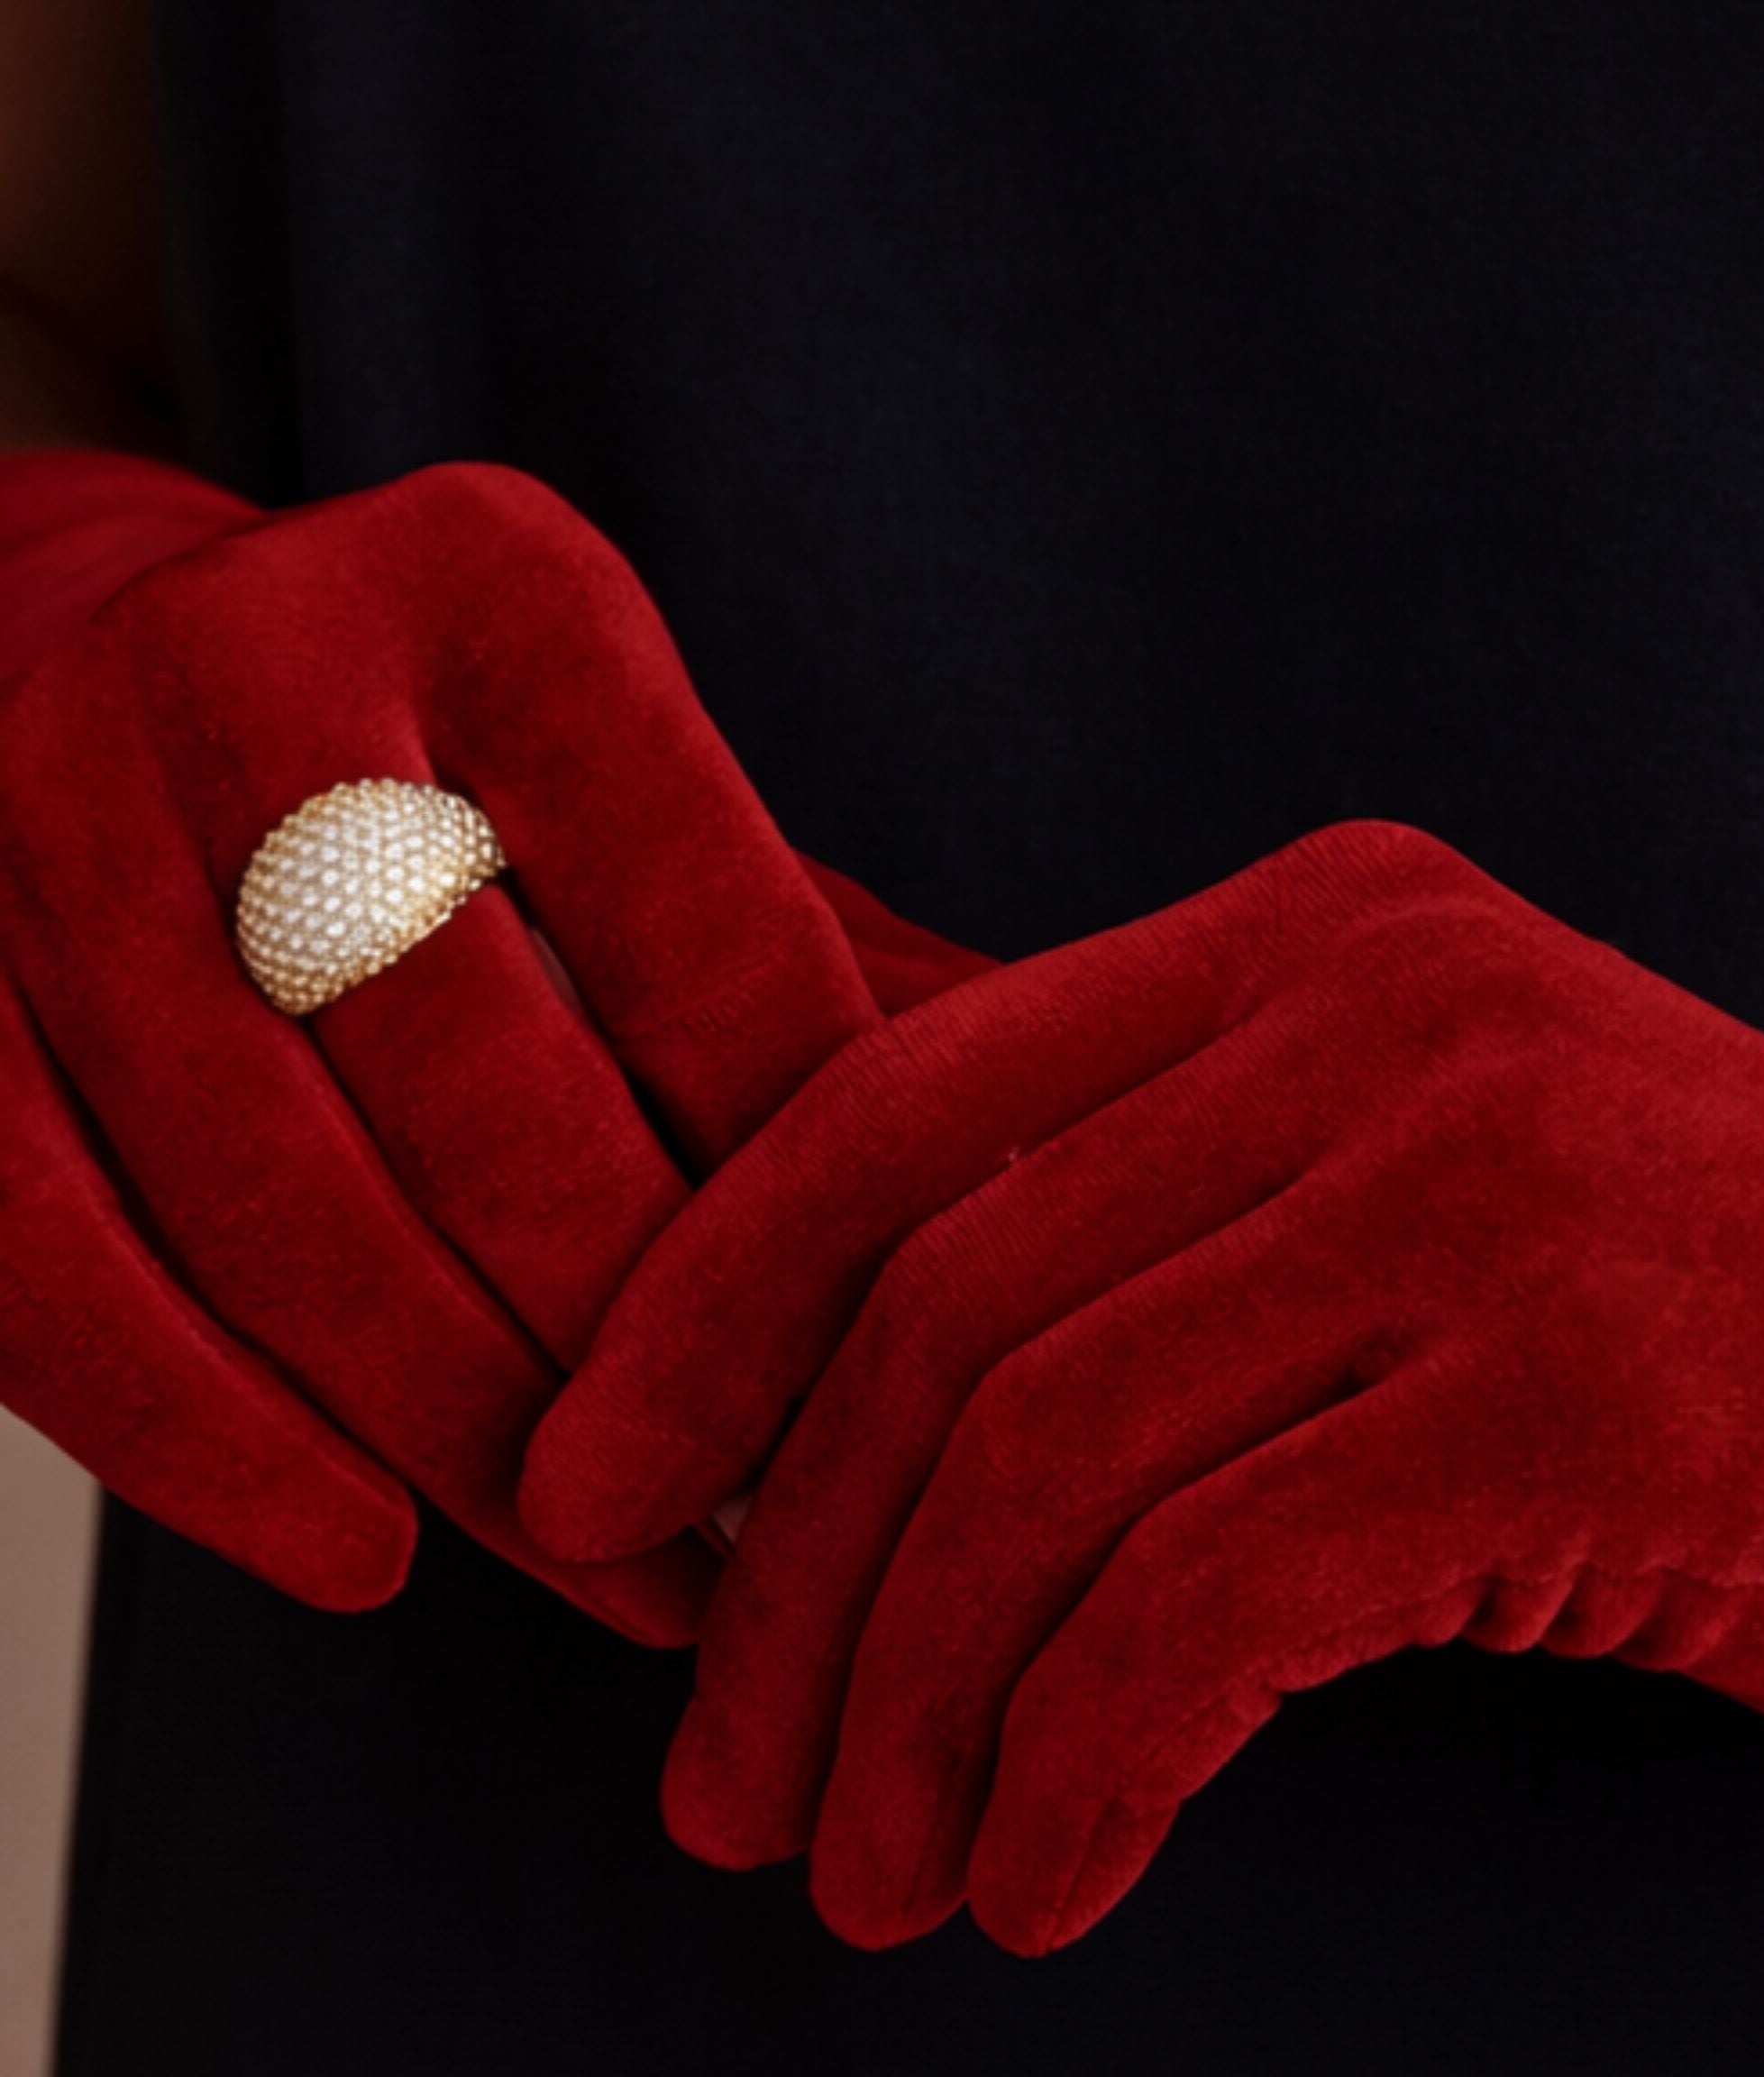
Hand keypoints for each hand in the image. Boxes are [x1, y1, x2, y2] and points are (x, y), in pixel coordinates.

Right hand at [0, 456, 979, 1636]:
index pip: (704, 919)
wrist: (76, 648)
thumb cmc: (450, 780)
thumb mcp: (648, 801)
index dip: (811, 1168)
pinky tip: (365, 1556)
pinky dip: (205, 1442)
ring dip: (460, 1426)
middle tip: (763, 1505)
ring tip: (621, 1571)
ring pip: (271, 1198)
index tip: (902, 1345)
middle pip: (482, 1077)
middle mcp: (252, 671)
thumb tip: (1048, 1198)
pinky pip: (46, 1269)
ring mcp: (41, 825)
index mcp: (497, 591)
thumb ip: (827, 972)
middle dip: (639, 1331)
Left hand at [535, 822, 1763, 1950]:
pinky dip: (1072, 1773)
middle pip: (940, 1312)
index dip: (696, 1325)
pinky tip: (1053, 1879)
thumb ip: (1209, 1216)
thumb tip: (845, 1389)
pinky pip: (1196, 1610)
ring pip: (1038, 1470)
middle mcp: (1389, 1016)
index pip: (903, 1104)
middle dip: (786, 1589)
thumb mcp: (1478, 1197)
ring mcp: (1487, 1194)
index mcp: (1338, 937)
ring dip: (905, 1718)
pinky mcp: (1569, 1403)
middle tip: (731, 1797)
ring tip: (875, 1880)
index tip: (592, 1523)